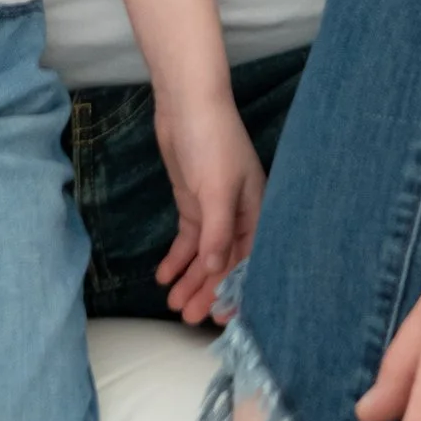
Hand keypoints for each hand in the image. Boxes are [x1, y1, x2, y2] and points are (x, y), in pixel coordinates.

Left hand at [153, 88, 263, 328]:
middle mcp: (238, 215)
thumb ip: (217, 232)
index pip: (250, 261)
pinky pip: (188, 239)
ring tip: (172, 302)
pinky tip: (163, 276)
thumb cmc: (212, 142)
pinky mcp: (194, 203)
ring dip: (190, 279)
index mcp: (256, 211)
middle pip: (225, 262)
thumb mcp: (217, 188)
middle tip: (186, 316)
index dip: (236, 290)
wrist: (187, 103)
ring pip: (204, 254)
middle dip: (208, 290)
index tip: (219, 317)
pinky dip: (177, 258)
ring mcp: (215, 209)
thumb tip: (214, 270)